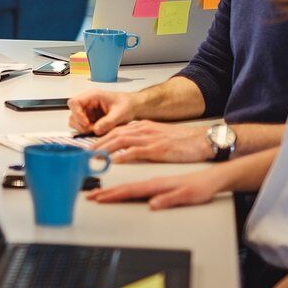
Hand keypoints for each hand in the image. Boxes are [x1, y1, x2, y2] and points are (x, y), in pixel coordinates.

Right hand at [68, 90, 138, 134]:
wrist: (132, 107)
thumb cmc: (127, 105)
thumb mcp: (120, 113)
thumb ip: (108, 122)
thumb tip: (96, 130)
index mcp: (92, 96)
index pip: (74, 102)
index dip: (77, 114)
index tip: (87, 124)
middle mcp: (87, 103)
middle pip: (73, 114)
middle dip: (80, 125)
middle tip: (93, 130)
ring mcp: (87, 112)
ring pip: (75, 122)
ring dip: (83, 129)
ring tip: (96, 131)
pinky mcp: (89, 119)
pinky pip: (82, 127)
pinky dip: (87, 131)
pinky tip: (98, 131)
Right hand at [87, 167, 223, 209]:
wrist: (211, 176)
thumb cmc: (201, 187)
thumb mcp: (188, 196)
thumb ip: (169, 200)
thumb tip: (152, 204)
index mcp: (156, 184)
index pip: (129, 190)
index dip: (112, 195)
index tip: (98, 198)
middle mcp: (152, 178)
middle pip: (123, 184)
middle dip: (105, 190)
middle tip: (89, 195)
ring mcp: (152, 175)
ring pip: (126, 176)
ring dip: (110, 182)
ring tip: (97, 186)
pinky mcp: (156, 175)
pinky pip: (133, 172)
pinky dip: (120, 174)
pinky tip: (117, 175)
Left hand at [94, 121, 212, 162]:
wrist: (201, 139)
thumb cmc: (183, 140)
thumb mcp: (158, 135)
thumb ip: (143, 139)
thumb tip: (128, 147)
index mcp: (143, 126)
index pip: (117, 130)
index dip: (102, 137)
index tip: (91, 145)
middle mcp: (143, 130)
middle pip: (114, 134)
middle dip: (98, 143)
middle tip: (85, 152)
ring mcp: (149, 138)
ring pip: (120, 140)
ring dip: (104, 148)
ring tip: (93, 156)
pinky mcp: (156, 149)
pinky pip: (135, 151)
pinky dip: (122, 155)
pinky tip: (113, 161)